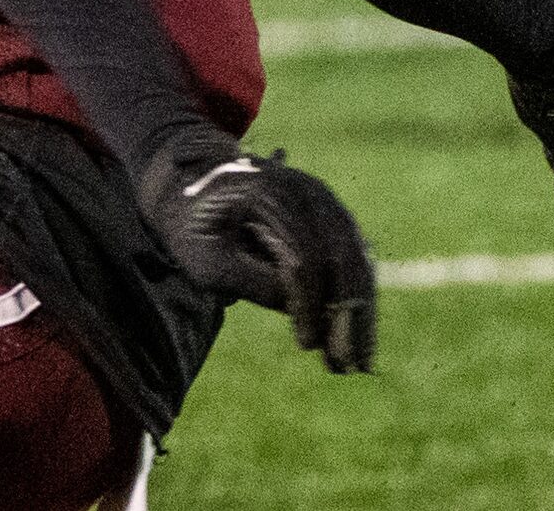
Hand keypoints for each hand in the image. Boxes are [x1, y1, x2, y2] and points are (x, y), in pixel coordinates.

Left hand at [138, 125, 374, 373]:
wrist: (193, 187)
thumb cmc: (192, 229)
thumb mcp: (205, 259)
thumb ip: (250, 281)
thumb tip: (299, 309)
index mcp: (267, 192)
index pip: (302, 254)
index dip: (307, 303)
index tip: (305, 345)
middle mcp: (304, 189)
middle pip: (340, 254)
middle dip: (347, 315)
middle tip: (347, 366)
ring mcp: (323, 199)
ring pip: (355, 258)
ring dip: (361, 313)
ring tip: (360, 363)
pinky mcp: (332, 215)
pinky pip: (356, 258)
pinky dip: (359, 298)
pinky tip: (358, 338)